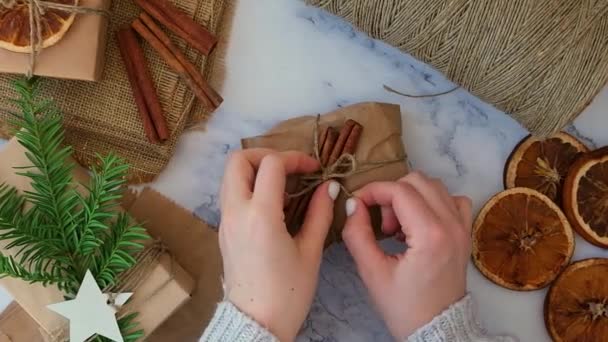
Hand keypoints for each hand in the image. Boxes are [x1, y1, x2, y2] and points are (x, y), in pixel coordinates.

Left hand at [219, 149, 339, 340]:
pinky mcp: (224, 231)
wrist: (256, 324)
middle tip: (290, 168)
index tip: (314, 169)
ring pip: (231, 176)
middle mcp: (236, 212)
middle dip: (266, 155)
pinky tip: (274, 206)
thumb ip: (319, 214)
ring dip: (255, 171)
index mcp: (260, 215)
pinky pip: (232, 195)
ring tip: (284, 187)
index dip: (295, 158)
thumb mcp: (310, 252)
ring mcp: (225, 221)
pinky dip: (250, 188)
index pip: (271, 164)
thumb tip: (328, 187)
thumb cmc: (288, 293)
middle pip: (238, 160)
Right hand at [342, 172, 472, 338]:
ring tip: (398, 226)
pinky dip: (432, 202)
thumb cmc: (404, 307)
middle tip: (381, 223)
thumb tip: (352, 204)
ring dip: (410, 197)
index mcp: (431, 236)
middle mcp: (452, 225)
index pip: (399, 190)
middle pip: (417, 181)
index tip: (357, 204)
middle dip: (391, 194)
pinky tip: (418, 223)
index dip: (373, 191)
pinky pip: (452, 200)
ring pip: (434, 186)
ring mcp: (463, 227)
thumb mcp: (372, 273)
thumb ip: (357, 234)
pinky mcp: (465, 233)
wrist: (436, 329)